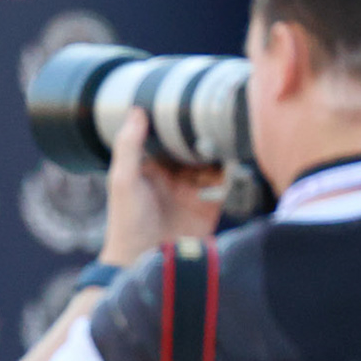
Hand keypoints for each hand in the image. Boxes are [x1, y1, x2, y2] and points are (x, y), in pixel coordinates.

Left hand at [101, 107, 225, 267]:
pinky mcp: (210, 205)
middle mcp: (173, 175)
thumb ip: (129, 146)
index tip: (189, 97)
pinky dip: (232, 169)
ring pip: (213, 161)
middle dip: (205, 131)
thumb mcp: (123, 180)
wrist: (144, 262)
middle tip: (217, 110)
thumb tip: (136, 109)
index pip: (167, 135)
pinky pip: (226, 183)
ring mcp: (193, 189)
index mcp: (151, 166)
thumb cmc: (126, 222)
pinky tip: (237, 155)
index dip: (176, 119)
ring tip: (230, 129)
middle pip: (194, 146)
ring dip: (221, 148)